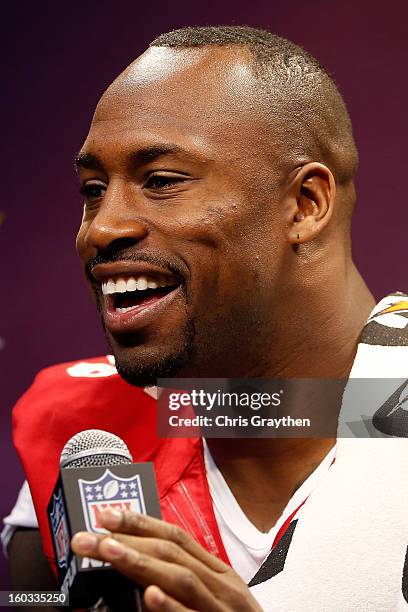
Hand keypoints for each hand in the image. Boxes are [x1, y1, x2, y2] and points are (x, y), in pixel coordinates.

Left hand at [71, 508, 262, 611]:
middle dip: (127, 539)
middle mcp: (221, 585)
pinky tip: (149, 595)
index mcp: (218, 572)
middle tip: (88, 537)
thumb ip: (183, 581)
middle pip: (172, 551)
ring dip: (141, 563)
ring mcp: (221, 610)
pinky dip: (171, 606)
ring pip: (181, 578)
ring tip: (108, 551)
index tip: (105, 515)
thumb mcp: (214, 598)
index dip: (140, 522)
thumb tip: (141, 570)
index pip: (175, 536)